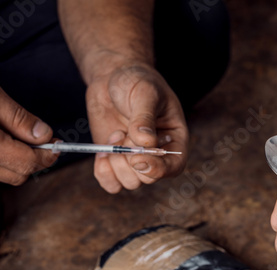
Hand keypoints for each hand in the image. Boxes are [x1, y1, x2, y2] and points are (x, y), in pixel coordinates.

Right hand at [0, 74, 56, 184]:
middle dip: (36, 158)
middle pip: (21, 174)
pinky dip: (0, 161)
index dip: (49, 154)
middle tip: (40, 136)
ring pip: (5, 176)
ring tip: (12, 133)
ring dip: (18, 160)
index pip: (29, 162)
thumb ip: (18, 117)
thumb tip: (45, 135)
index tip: (58, 142)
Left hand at [86, 64, 188, 192]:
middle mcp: (157, 154)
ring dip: (116, 162)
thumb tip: (145, 142)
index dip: (158, 169)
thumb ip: (144, 117)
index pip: (174, 166)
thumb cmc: (137, 81)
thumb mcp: (145, 92)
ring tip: (115, 134)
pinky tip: (102, 153)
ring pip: (129, 182)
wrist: (113, 78)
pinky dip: (104, 173)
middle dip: (131, 161)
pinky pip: (111, 183)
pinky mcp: (115, 160)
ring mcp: (135, 159)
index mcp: (174, 138)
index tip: (137, 159)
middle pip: (148, 178)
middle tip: (122, 134)